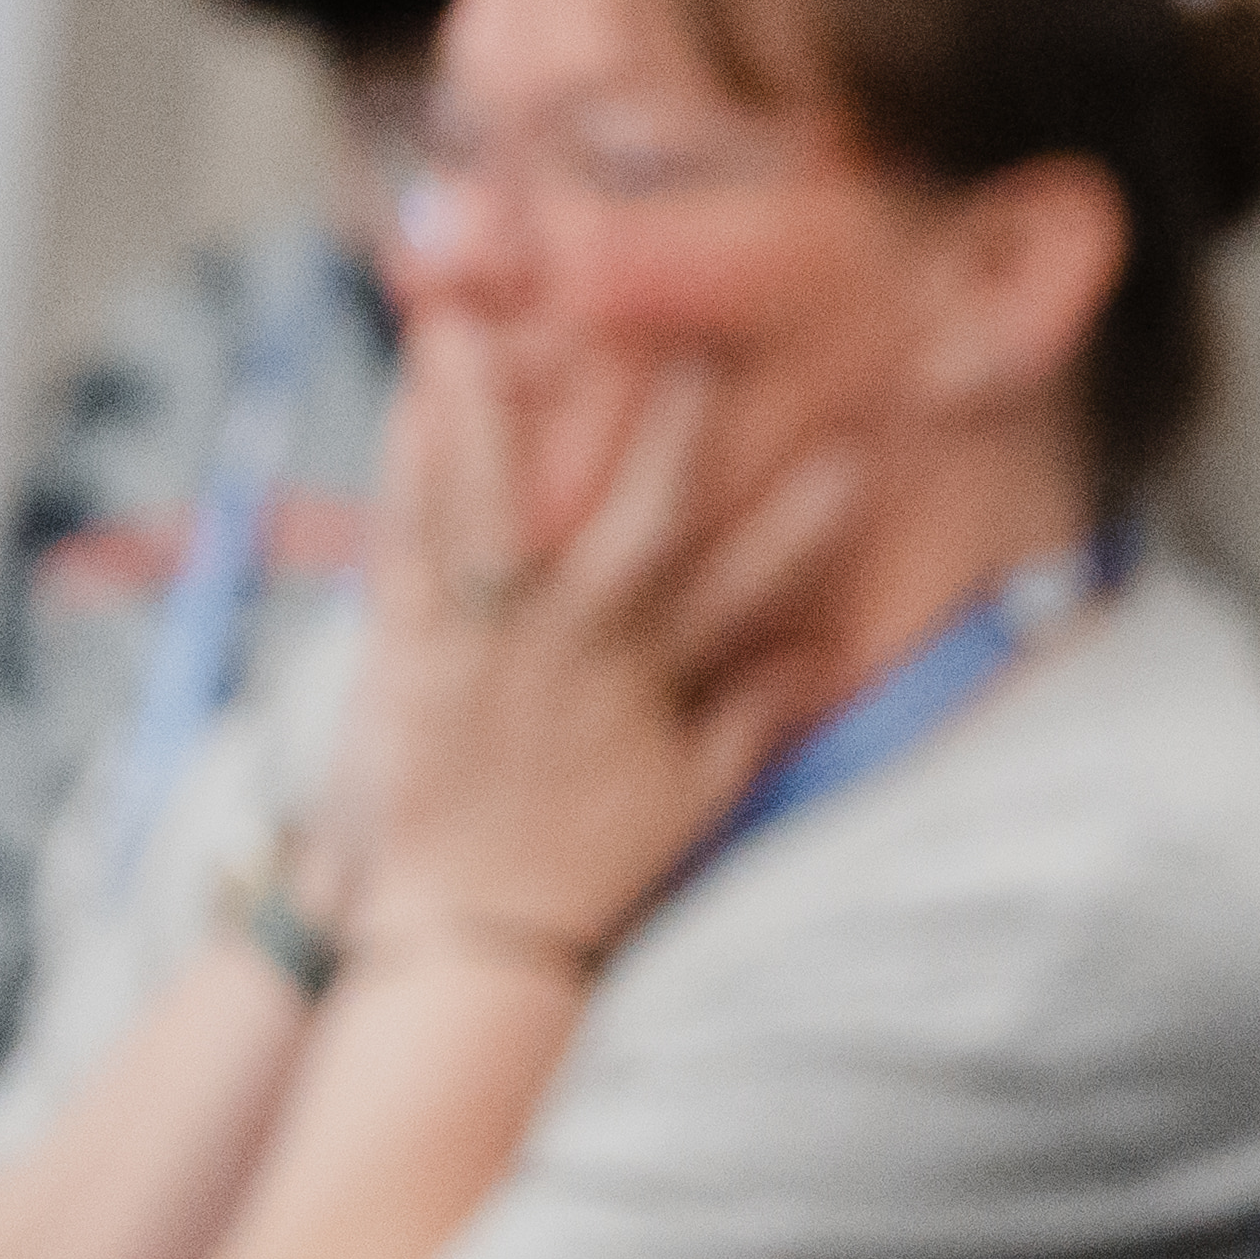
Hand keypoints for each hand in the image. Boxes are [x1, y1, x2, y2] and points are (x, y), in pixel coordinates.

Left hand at [344, 326, 850, 972]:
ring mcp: (490, 644)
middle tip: (689, 334)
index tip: (856, 455)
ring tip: (477, 325)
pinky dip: (404, 471)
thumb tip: (822, 658)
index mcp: (649, 679)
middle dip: (669, 425)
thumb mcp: (690, 801)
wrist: (467, 933)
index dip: (805, 521)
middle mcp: (577, 647)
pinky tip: (403, 404)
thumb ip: (751, 720)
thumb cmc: (583, 869)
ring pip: (497, 507)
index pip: (748, 585)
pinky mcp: (411, 651)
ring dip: (488, 412)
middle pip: (638, 518)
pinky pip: (406, 545)